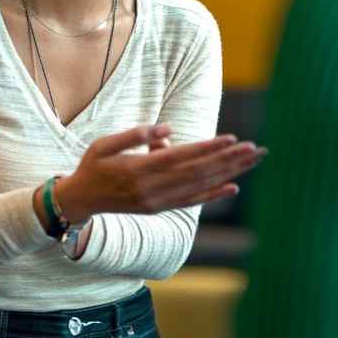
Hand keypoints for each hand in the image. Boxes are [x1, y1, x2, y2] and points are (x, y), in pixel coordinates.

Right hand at [55, 125, 265, 224]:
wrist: (82, 200)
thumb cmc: (93, 166)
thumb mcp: (105, 144)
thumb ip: (135, 135)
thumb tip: (167, 128)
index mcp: (138, 169)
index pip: (182, 157)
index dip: (208, 148)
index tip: (232, 138)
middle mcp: (152, 188)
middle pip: (198, 173)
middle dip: (229, 160)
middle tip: (255, 149)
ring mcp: (158, 201)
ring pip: (200, 187)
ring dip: (228, 174)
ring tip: (250, 161)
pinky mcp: (160, 209)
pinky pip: (192, 202)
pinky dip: (213, 195)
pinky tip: (232, 187)